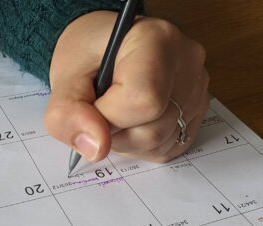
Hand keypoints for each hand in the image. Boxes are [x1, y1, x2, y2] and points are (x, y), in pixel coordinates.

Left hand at [45, 12, 209, 162]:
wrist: (103, 49)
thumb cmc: (88, 55)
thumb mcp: (64, 78)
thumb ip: (68, 113)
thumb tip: (96, 148)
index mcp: (156, 40)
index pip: (144, 101)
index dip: (108, 118)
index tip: (92, 106)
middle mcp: (187, 61)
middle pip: (154, 129)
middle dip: (115, 133)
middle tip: (99, 110)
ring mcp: (197, 87)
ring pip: (162, 143)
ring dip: (127, 142)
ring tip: (113, 113)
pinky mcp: (198, 110)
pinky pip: (170, 147)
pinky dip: (142, 146)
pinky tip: (130, 122)